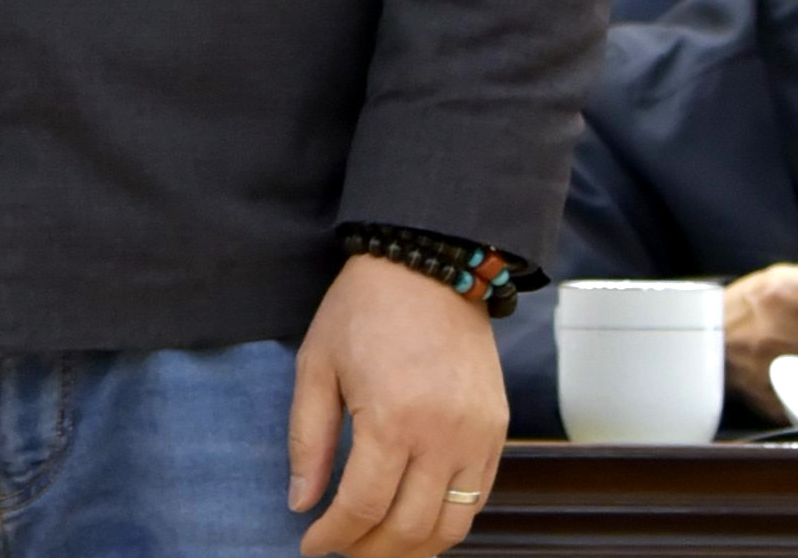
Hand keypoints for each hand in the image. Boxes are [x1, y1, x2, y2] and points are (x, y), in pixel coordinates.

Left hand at [288, 255, 507, 557]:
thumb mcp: (316, 365)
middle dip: (369, 553)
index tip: (310, 546)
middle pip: (409, 528)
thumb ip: (309, 439)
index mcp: (392, 419)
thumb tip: (301, 503)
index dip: (333, 537)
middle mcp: (442, 436)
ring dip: (412, 551)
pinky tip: (415, 526)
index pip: (363, 507)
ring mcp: (477, 438)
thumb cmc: (362, 310)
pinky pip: (477, 500)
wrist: (429, 268)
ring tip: (376, 551)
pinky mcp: (497, 433)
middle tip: (340, 555)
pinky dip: (447, 524)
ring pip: (451, 526)